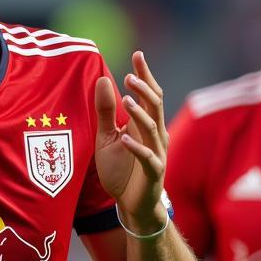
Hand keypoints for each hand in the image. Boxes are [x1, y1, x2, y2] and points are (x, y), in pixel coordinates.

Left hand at [94, 51, 168, 233]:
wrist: (132, 205)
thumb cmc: (121, 169)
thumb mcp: (106, 138)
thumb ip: (105, 112)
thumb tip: (104, 80)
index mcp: (145, 125)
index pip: (149, 95)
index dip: (145, 75)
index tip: (138, 55)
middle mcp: (155, 135)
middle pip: (155, 106)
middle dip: (144, 90)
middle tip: (129, 76)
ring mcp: (156, 153)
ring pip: (152, 129)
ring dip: (140, 114)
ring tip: (126, 100)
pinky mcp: (153, 173)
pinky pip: (148, 158)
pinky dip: (136, 148)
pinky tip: (124, 139)